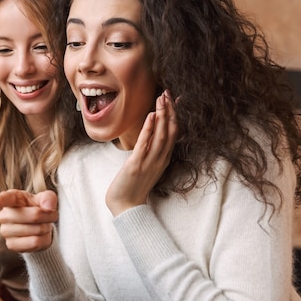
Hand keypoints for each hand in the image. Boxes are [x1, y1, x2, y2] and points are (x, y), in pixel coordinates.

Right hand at [0, 189, 57, 252]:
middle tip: (50, 216)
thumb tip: (48, 207)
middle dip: (49, 216)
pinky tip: (38, 236)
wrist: (38, 226)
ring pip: (36, 231)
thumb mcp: (45, 198)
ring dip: (46, 229)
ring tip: (42, 225)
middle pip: (34, 215)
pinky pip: (35, 243)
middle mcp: (4, 214)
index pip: (4, 199)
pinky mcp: (11, 245)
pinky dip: (43, 240)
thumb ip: (49, 197)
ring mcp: (5, 231)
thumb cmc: (39, 207)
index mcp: (12, 198)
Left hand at [106, 90, 177, 215]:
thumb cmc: (133, 187)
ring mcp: (150, 162)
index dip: (174, 116)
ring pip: (161, 135)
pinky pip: (145, 144)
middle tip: (168, 93)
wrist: (126, 207)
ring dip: (162, 115)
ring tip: (161, 99)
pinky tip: (150, 115)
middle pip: (170, 131)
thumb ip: (150, 152)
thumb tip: (150, 136)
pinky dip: (149, 129)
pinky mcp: (136, 165)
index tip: (174, 100)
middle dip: (170, 111)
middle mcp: (160, 160)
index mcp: (163, 159)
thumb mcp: (146, 166)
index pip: (173, 134)